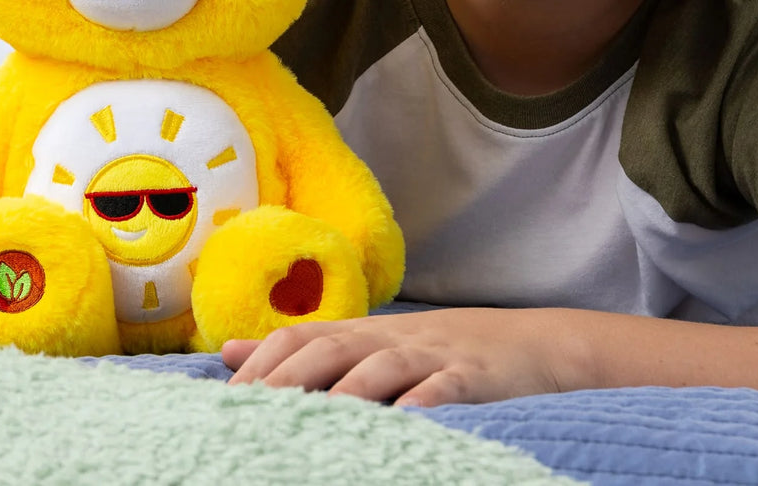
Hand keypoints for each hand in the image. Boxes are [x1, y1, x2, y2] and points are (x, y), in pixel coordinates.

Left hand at [223, 308, 570, 405]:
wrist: (531, 344)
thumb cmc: (438, 352)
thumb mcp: (370, 343)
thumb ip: (303, 349)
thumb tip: (230, 354)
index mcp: (360, 333)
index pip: (299, 337)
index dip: (262, 365)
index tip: (226, 400)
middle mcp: (388, 339)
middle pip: (328, 351)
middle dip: (287, 381)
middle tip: (250, 415)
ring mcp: (431, 356)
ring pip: (380, 368)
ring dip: (346, 394)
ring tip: (314, 424)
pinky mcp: (473, 380)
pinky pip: (444, 391)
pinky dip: (424, 405)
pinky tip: (405, 423)